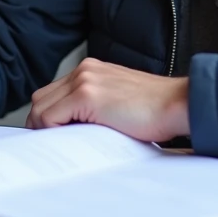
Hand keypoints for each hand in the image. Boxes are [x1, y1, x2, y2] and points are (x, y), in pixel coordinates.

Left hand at [26, 58, 188, 142]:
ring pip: (41, 107)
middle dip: (40, 123)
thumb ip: (94, 106)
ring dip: (44, 129)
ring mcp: (84, 80)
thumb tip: (72, 128)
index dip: (47, 117)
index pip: (52, 93)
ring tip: (60, 146)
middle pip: (41, 98)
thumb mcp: (117, 100)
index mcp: (91, 70)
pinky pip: (51, 116)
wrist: (177, 103)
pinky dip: (51, 131)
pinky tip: (68, 142)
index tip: (51, 136)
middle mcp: (84, 70)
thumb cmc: (155, 109)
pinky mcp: (87, 95)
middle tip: (51, 145)